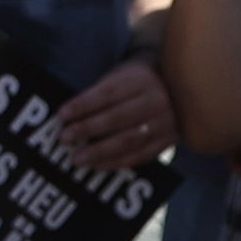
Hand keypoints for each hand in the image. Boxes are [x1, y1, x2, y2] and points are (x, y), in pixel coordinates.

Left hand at [49, 54, 176, 179]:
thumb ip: (98, 93)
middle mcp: (155, 100)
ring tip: (77, 158)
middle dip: (88, 129)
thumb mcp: (120, 76)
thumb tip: (67, 116)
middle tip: (64, 139)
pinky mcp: (167, 141)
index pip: (108, 92)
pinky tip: (97, 165)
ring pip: (129, 140)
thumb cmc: (136, 82)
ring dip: (100, 151)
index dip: (83, 104)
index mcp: (140, 80)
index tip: (61, 115)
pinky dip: (117, 162)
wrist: (178, 88)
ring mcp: (164, 123)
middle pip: (117, 117)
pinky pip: (140, 155)